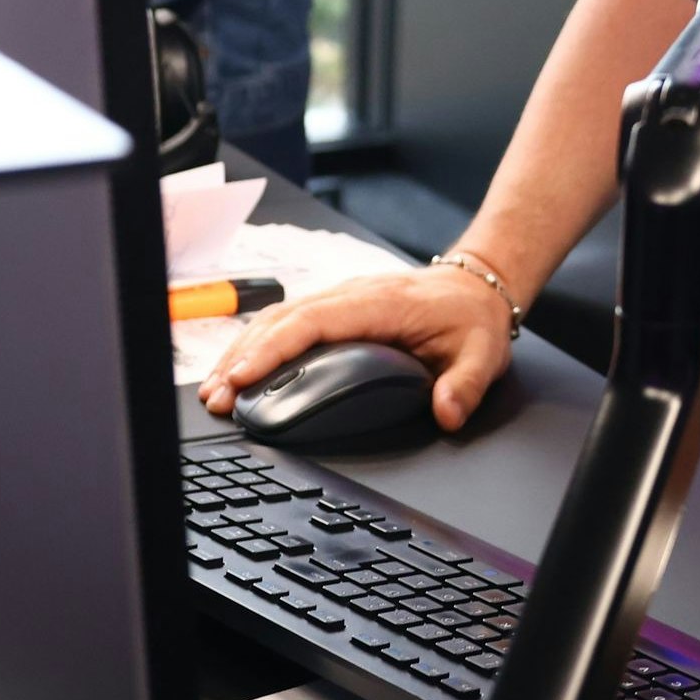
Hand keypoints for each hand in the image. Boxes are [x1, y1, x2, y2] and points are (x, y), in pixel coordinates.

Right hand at [198, 265, 512, 432]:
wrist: (475, 287)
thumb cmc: (471, 318)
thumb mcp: (484, 353)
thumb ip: (466, 385)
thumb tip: (446, 413)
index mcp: (379, 304)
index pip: (313, 321)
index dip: (274, 348)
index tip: (245, 376)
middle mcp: (350, 295)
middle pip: (281, 321)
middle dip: (243, 358)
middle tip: (217, 397)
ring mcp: (337, 300)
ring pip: (276, 320)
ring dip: (241, 352)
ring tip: (214, 391)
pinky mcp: (331, 310)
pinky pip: (284, 323)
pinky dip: (255, 346)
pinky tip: (236, 372)